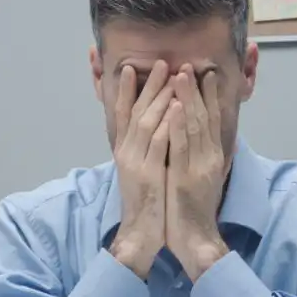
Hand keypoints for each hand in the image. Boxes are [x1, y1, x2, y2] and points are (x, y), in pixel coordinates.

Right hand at [110, 61, 174, 278]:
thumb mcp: (139, 172)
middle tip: (161, 63)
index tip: (131, 69)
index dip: (125, 91)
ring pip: (147, 122)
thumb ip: (143, 150)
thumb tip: (152, 130)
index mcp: (123, 152)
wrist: (140, 233)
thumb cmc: (146, 203)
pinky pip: (159, 143)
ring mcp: (136, 163)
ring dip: (160, 97)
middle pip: (135, 112)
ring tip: (172, 76)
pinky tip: (176, 106)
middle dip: (148, 86)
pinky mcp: (149, 174)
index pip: (121, 115)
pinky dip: (166, 123)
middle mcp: (126, 154)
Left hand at [167, 66, 228, 281]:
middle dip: (197, 90)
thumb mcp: (200, 178)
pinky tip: (177, 108)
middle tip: (190, 65)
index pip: (212, 120)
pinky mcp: (187, 178)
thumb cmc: (194, 210)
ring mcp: (199, 167)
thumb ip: (203, 157)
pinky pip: (182, 148)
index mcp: (212, 157)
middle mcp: (209, 158)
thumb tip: (211, 140)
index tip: (206, 73)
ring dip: (188, 98)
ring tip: (181, 75)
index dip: (209, 96)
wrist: (197, 240)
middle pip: (205, 117)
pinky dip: (180, 125)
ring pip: (195, 127)